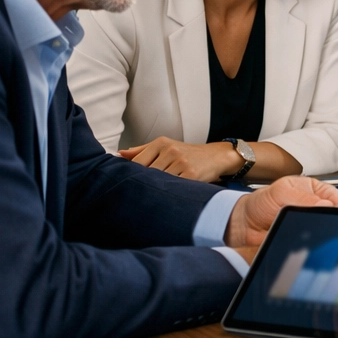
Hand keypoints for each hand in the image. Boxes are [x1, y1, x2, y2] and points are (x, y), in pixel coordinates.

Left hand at [120, 136, 241, 182]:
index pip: (137, 162)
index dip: (132, 175)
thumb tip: (120, 154)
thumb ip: (142, 150)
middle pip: (147, 173)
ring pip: (159, 181)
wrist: (217, 156)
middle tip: (140, 193)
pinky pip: (175, 186)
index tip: (129, 183)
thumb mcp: (166, 146)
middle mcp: (170, 150)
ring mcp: (181, 162)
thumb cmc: (189, 153)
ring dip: (157, 189)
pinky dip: (170, 191)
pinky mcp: (191, 174)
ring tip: (156, 195)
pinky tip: (170, 194)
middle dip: (143, 184)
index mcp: (161, 143)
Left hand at [224, 175, 337, 247]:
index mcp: (316, 191)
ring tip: (312, 236)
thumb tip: (326, 205)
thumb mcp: (280, 193)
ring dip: (322, 235)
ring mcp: (313, 226)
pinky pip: (316, 246)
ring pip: (327, 233)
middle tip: (324, 226)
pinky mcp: (306, 243)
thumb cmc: (261, 203)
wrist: (243, 226)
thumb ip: (302, 198)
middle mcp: (318, 209)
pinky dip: (313, 247)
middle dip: (332, 222)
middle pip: (336, 217)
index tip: (337, 214)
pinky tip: (308, 246)